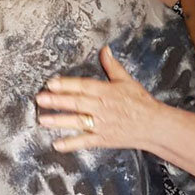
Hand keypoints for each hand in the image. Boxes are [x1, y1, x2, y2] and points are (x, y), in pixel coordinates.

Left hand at [35, 46, 159, 151]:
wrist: (154, 125)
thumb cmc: (141, 102)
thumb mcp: (126, 81)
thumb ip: (112, 66)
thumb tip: (104, 49)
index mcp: (107, 91)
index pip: (83, 86)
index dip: (66, 84)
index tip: (51, 83)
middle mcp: (103, 108)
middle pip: (77, 103)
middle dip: (57, 101)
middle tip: (40, 99)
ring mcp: (102, 125)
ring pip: (78, 122)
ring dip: (60, 121)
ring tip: (43, 120)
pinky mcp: (104, 139)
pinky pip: (85, 142)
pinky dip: (71, 144)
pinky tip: (57, 145)